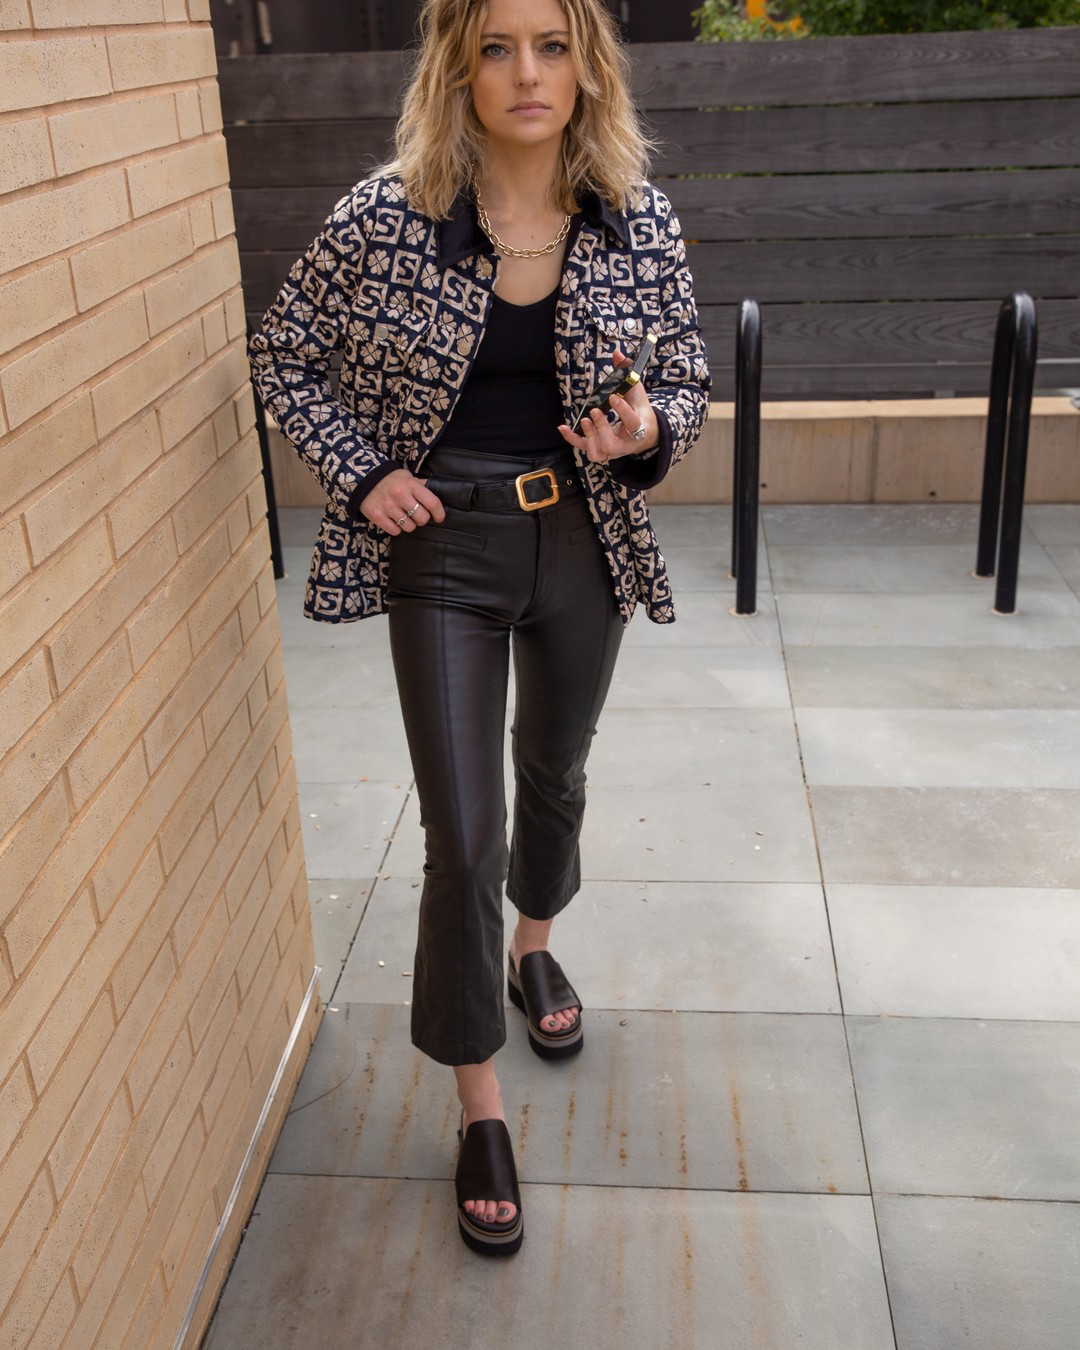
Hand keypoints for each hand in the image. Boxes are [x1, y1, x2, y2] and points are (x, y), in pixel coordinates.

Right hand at [359, 468, 444, 534]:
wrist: (363, 479)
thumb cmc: (390, 479)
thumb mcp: (407, 477)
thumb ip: (421, 485)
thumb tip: (437, 490)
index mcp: (410, 485)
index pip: (432, 502)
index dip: (439, 513)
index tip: (440, 518)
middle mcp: (400, 495)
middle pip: (422, 518)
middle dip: (422, 520)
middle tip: (417, 516)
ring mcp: (388, 506)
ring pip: (409, 527)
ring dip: (409, 525)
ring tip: (404, 517)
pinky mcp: (377, 516)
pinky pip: (395, 531)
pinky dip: (396, 528)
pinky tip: (394, 520)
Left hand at [557, 348, 658, 464]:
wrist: (645, 435)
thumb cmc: (640, 412)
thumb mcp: (638, 393)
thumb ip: (628, 374)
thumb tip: (616, 353)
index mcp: (640, 428)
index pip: (633, 423)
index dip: (623, 411)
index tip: (613, 397)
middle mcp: (625, 443)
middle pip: (611, 445)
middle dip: (601, 428)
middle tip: (595, 411)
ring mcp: (612, 449)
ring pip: (598, 453)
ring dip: (589, 437)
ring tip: (585, 420)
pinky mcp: (600, 449)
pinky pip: (584, 448)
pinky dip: (572, 438)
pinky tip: (563, 427)